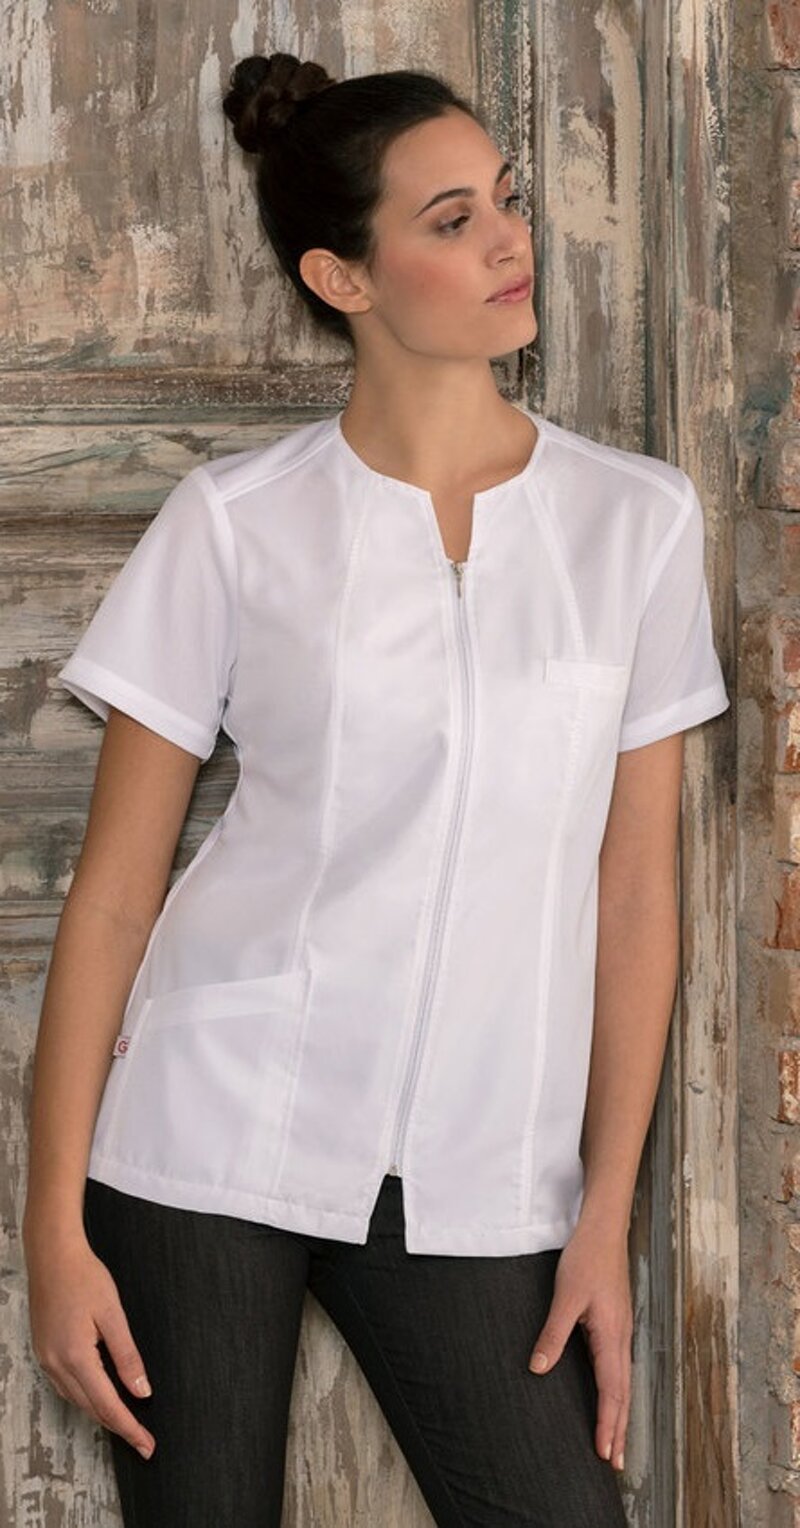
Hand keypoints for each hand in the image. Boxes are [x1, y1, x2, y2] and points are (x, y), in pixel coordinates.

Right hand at [24, 1229, 155, 1459]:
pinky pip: (67, 1385)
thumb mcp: (113, 1314)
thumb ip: (127, 1355)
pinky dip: (86, 1396)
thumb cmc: (84, 1277)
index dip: (130, 1428)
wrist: (52, 1255)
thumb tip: (142, 1390)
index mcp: (76, 1357)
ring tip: (126, 1423)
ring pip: (77, 1400)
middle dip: (119, 1426)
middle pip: (91, 1408)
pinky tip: (99, 1394)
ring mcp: (47, 1359)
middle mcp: (56, 1365)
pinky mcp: (44, 1351)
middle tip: (143, 1440)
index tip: (147, 1445)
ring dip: (101, 1413)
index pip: (108, 1405)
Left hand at [527, 1215, 631, 1471]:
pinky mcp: (616, 1323)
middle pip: (622, 1393)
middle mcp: (621, 1338)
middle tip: (615, 1462)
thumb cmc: (586, 1259)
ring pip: (623, 1381)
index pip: (611, 1391)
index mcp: (611, 1336)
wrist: (604, 1230)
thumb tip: (539, 1368)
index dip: (608, 1424)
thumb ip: (553, 1333)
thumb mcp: (565, 1296)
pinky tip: (611, 1396)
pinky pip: (619, 1367)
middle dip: (619, 1428)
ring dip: (619, 1412)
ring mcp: (621, 1330)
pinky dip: (617, 1390)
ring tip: (615, 1440)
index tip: (605, 1452)